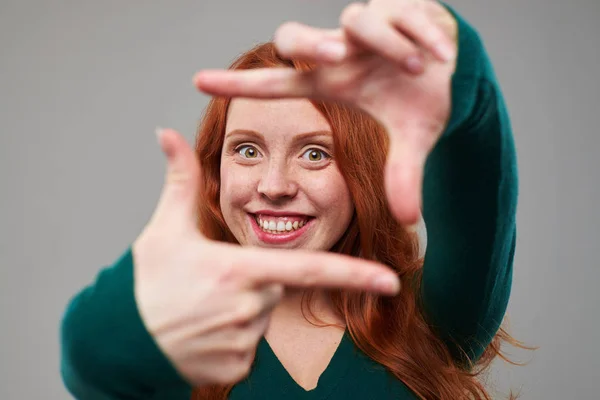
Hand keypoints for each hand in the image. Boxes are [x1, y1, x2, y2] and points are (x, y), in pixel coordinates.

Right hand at [133, 128, 399, 385]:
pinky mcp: (235, 367)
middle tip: (211, 283)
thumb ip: (179, 181)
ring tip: (200, 309)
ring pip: (261, 316)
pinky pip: (248, 346)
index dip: (354, 273)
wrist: (118, 341)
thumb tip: (165, 133)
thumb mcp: (165, 229)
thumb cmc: (144, 284)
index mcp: (241, 271)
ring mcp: (243, 342)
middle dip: (254, 279)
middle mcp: (249, 308)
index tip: (391, 280)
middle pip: (276, 285)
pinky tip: (201, 333)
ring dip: (240, 309)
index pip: (310, 271)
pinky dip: (231, 338)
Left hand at [193, 0, 457, 224]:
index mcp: (333, 83)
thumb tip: (408, 219)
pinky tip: (440, 54)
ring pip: (358, 20)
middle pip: (293, 35)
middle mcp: (341, 52)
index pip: (277, 83)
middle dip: (313, 44)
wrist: (454, 64)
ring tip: (419, 66)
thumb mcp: (412, 137)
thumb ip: (403, 173)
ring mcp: (366, 27)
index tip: (198, 81)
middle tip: (338, 57)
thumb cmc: (417, 96)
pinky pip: (402, 12)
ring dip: (389, 45)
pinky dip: (421, 34)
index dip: (239, 83)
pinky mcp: (398, 5)